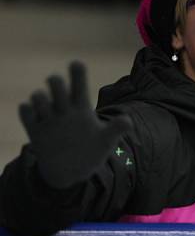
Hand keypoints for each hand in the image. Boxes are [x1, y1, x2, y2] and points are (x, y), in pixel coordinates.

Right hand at [19, 61, 131, 188]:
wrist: (72, 171)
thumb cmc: (92, 151)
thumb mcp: (106, 141)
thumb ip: (116, 129)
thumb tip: (128, 121)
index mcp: (81, 107)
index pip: (79, 84)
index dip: (77, 72)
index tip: (76, 64)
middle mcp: (63, 109)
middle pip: (56, 84)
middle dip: (56, 83)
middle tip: (60, 91)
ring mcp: (48, 118)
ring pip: (38, 96)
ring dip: (40, 98)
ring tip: (48, 112)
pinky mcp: (35, 130)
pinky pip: (25, 112)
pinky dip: (27, 111)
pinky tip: (33, 116)